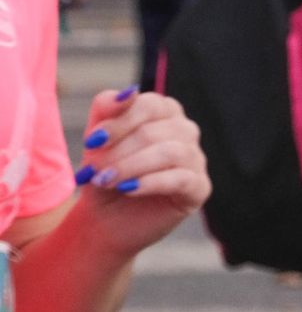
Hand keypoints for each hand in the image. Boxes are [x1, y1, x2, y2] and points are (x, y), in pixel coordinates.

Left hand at [75, 89, 209, 259]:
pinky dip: (151, 182)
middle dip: (119, 152)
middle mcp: (185, 131)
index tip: (92, 142)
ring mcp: (196, 159)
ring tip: (106, 182)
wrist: (104, 221)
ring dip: (132, 167)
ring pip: (171, 152)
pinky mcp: (199, 188)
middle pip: (156, 131)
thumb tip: (128, 91)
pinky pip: (181, 179)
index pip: (150, 105)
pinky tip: (128, 189)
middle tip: (93, 171)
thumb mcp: (97, 141)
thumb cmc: (104, 174)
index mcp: (165, 113)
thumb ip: (107, 109)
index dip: (120, 122)